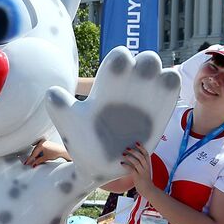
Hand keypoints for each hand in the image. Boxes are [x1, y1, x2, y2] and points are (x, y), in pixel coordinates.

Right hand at [24, 140, 70, 166]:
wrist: (62, 151)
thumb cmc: (56, 153)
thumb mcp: (45, 158)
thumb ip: (38, 161)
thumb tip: (33, 164)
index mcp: (41, 145)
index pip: (34, 153)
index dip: (30, 159)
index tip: (26, 162)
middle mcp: (42, 142)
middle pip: (35, 151)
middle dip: (33, 157)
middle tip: (29, 162)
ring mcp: (43, 142)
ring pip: (37, 149)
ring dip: (36, 155)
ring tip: (35, 160)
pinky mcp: (45, 143)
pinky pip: (40, 148)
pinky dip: (39, 152)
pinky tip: (39, 156)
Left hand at [45, 48, 179, 181]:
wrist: (96, 166)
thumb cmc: (81, 142)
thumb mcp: (70, 125)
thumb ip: (61, 108)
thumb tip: (52, 92)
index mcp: (106, 86)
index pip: (121, 57)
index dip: (121, 59)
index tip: (115, 76)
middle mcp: (128, 90)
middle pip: (147, 58)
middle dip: (146, 64)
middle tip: (137, 85)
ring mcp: (145, 101)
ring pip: (162, 71)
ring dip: (160, 76)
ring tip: (148, 97)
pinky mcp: (158, 114)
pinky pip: (171, 89)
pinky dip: (171, 86)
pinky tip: (160, 102)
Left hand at [121, 142, 154, 195]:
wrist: (148, 190)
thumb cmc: (145, 180)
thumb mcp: (144, 170)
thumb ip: (141, 165)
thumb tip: (133, 158)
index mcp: (148, 165)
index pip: (146, 154)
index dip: (142, 148)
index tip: (137, 142)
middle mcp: (146, 167)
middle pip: (141, 157)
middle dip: (134, 151)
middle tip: (127, 148)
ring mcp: (142, 172)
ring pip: (137, 162)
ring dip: (130, 157)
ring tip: (123, 154)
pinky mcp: (137, 177)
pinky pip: (132, 170)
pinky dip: (126, 166)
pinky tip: (122, 163)